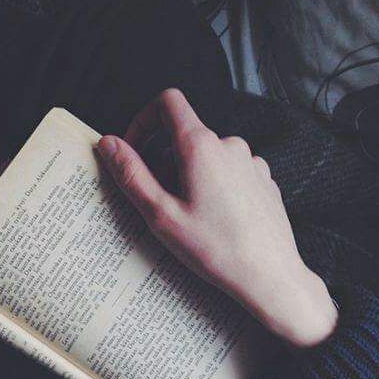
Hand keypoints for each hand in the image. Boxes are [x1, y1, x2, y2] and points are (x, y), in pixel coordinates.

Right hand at [97, 89, 336, 347]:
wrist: (269, 275)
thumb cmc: (215, 249)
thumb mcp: (161, 215)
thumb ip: (131, 174)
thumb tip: (109, 143)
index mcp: (201, 147)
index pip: (168, 103)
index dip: (144, 120)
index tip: (136, 151)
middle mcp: (230, 145)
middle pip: (185, 137)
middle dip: (165, 164)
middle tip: (162, 205)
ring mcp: (251, 162)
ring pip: (208, 157)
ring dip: (191, 177)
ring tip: (192, 219)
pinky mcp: (263, 180)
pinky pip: (229, 172)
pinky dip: (215, 186)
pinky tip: (217, 221)